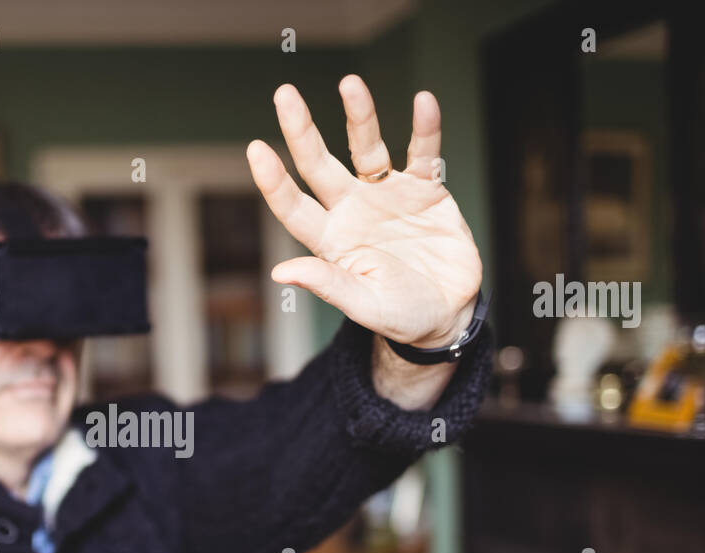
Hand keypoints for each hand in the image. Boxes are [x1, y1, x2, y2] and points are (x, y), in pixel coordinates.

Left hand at [247, 76, 482, 348]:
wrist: (448, 312)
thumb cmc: (400, 316)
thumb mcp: (365, 305)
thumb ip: (328, 286)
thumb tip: (280, 272)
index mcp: (330, 240)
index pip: (293, 207)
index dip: (274, 181)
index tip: (256, 150)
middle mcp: (352, 210)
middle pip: (320, 165)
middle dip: (302, 131)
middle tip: (285, 95)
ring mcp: (387, 195)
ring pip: (368, 148)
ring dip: (360, 116)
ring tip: (350, 84)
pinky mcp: (425, 189)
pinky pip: (424, 153)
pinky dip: (425, 130)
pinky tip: (424, 102)